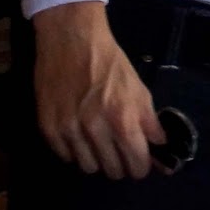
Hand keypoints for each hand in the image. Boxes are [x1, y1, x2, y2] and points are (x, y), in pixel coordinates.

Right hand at [32, 0, 163, 179]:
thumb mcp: (138, 87)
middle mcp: (95, 129)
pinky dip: (74, 150)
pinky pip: (66, 157)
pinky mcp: (48, 128)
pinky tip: (78, 132)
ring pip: (88, 167)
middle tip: (118, 148)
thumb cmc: (109, 61)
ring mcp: (69, 130)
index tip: (138, 161)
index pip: (136, 164)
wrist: (71, 38)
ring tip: (97, 139)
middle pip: (112, 170)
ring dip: (96, 157)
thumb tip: (161, 147)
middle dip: (119, 163)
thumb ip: (150, 120)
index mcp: (122, 118)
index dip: (140, 166)